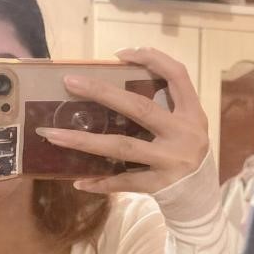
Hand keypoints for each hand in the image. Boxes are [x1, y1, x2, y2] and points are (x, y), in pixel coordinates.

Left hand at [35, 47, 209, 193]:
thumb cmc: (185, 153)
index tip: (119, 54)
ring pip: (123, 147)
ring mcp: (172, 161)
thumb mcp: (186, 126)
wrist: (200, 198)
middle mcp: (184, 134)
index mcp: (192, 114)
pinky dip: (100, 182)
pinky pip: (123, 181)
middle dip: (102, 92)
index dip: (152, 58)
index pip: (177, 75)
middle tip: (70, 81)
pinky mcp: (159, 185)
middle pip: (140, 108)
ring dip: (84, 141)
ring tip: (53, 134)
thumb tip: (110, 87)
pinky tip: (78, 181)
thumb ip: (164, 107)